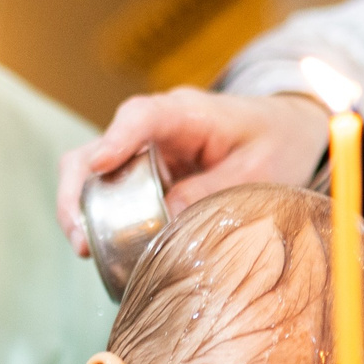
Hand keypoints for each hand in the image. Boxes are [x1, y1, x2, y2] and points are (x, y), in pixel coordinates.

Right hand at [57, 90, 331, 253]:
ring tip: (86, 249)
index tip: (98, 167)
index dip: (116, 140)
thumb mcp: (255, 171)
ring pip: (92, 174)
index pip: (141, 117)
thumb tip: (163, 222)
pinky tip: (105, 250)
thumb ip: (211, 191)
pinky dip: (101, 218)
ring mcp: (144, 153)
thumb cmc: (275, 142)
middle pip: (96, 150)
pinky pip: (111, 193)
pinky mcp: (144, 176)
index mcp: (186, 113)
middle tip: (81, 237)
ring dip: (82, 210)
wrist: (286, 131)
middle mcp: (154, 129)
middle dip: (78, 192)